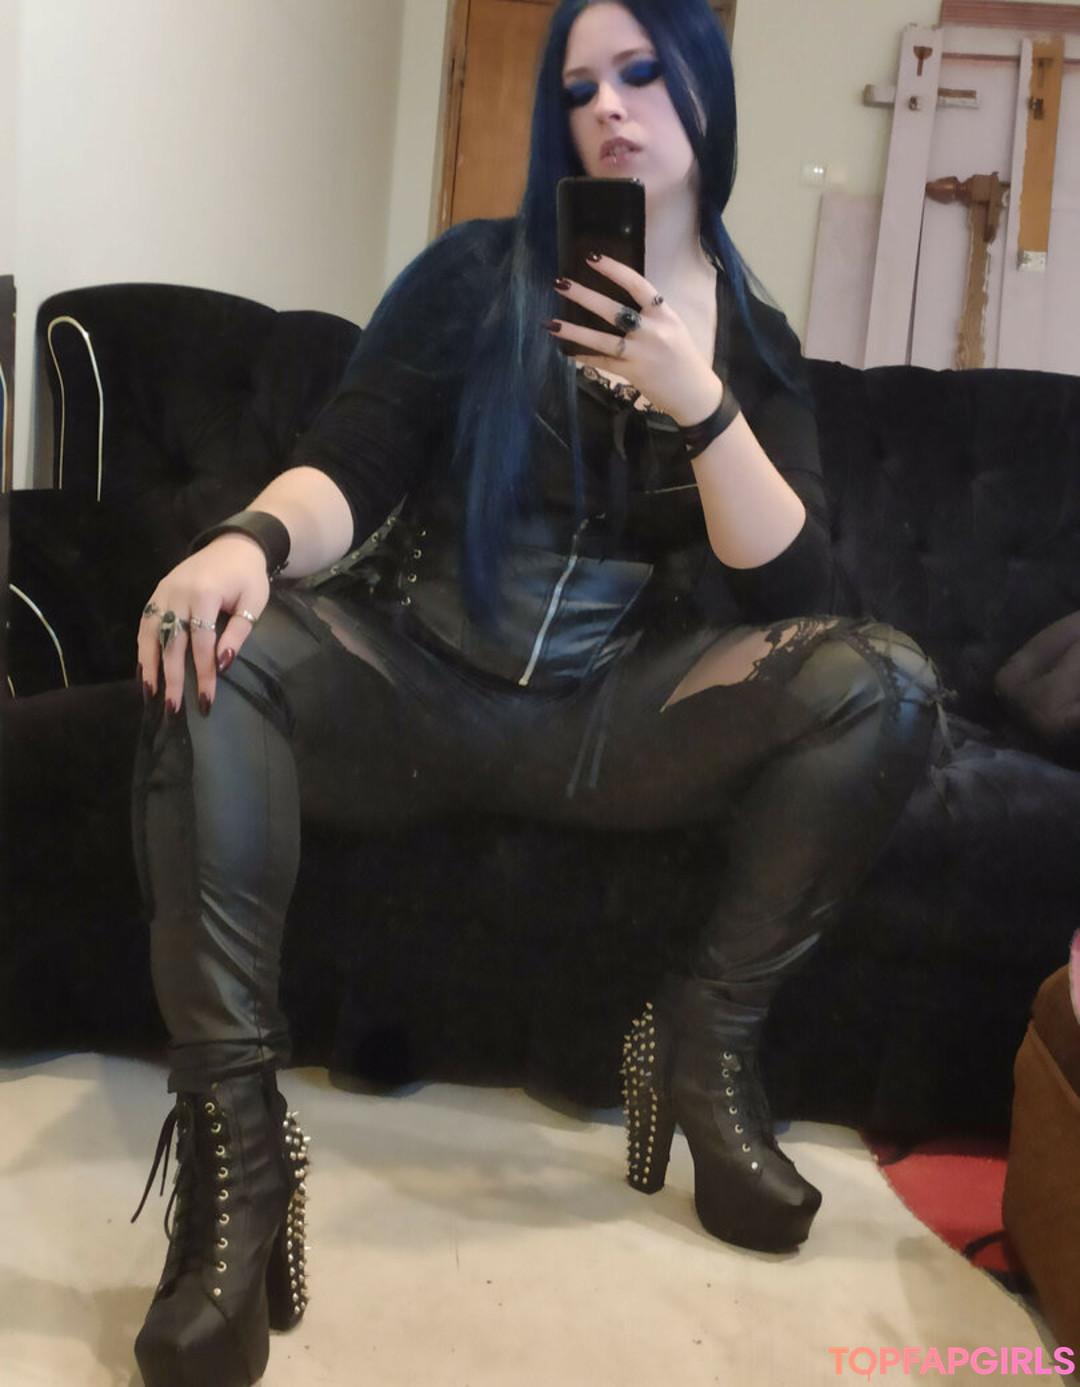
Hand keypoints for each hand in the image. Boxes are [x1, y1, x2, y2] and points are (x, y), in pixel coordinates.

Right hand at [137, 534, 270, 714]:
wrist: (233, 545)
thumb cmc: (248, 577)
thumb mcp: (253, 603)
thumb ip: (236, 633)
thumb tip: (222, 665)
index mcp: (204, 594)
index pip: (201, 643)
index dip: (203, 673)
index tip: (205, 700)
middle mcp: (177, 593)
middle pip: (172, 642)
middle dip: (172, 677)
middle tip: (172, 708)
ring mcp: (163, 592)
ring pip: (151, 634)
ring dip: (149, 666)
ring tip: (150, 694)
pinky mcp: (157, 593)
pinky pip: (146, 623)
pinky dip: (143, 648)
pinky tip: (143, 670)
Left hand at [548, 254, 722, 425]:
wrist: (695, 394)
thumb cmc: (683, 358)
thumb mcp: (673, 328)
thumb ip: (650, 315)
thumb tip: (620, 301)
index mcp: (664, 314)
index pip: (637, 284)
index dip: (614, 270)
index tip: (592, 257)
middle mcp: (652, 331)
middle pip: (613, 309)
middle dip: (584, 296)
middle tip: (560, 284)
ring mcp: (641, 353)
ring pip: (602, 339)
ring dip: (574, 331)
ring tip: (551, 323)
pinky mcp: (633, 373)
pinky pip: (604, 362)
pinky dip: (586, 357)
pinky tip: (568, 353)